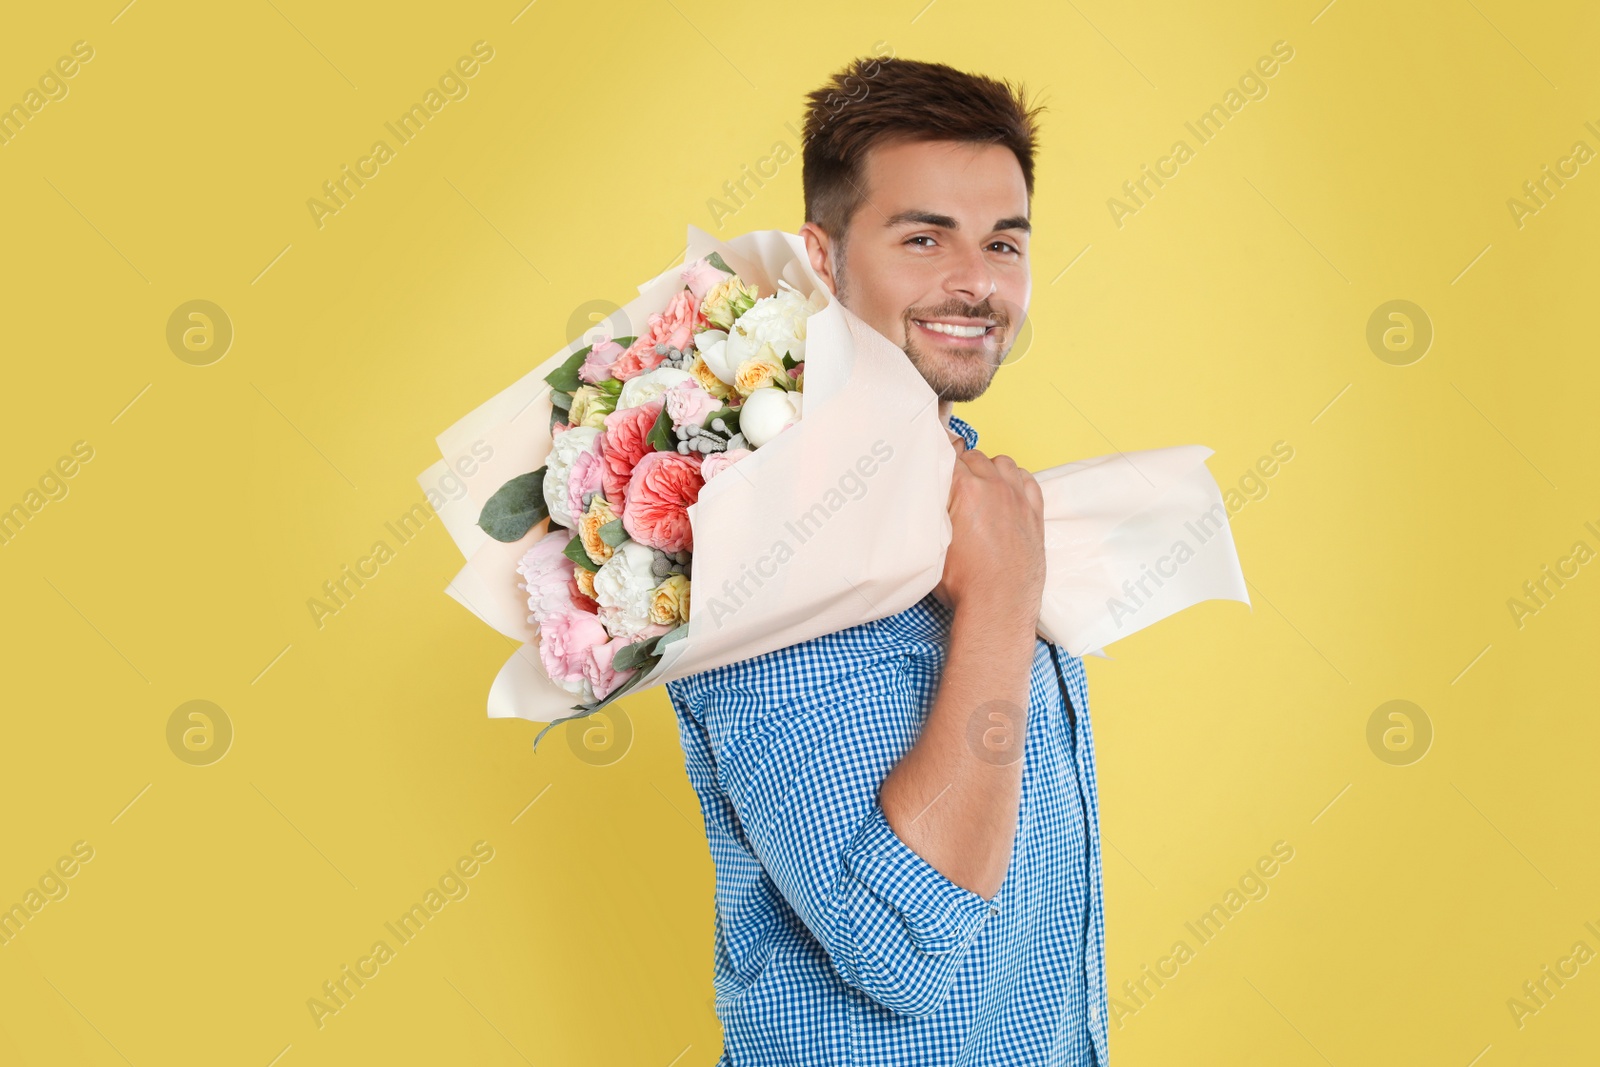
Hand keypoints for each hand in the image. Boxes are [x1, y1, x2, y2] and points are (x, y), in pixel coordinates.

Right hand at [931, 431, 1044, 620]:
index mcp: (965, 489)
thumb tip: (926, 497)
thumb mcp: (933, 544)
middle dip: (961, 467)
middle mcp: (994, 487)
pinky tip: (1005, 494)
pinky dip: (1015, 481)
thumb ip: (931, 512)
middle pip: (974, 457)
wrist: (998, 605)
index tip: (933, 464)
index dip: (938, 460)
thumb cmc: (964, 582)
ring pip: (1002, 463)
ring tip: (979, 488)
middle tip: (951, 487)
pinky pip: (1027, 480)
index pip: (948, 456)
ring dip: (989, 470)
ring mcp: (1017, 498)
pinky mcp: (1034, 513)